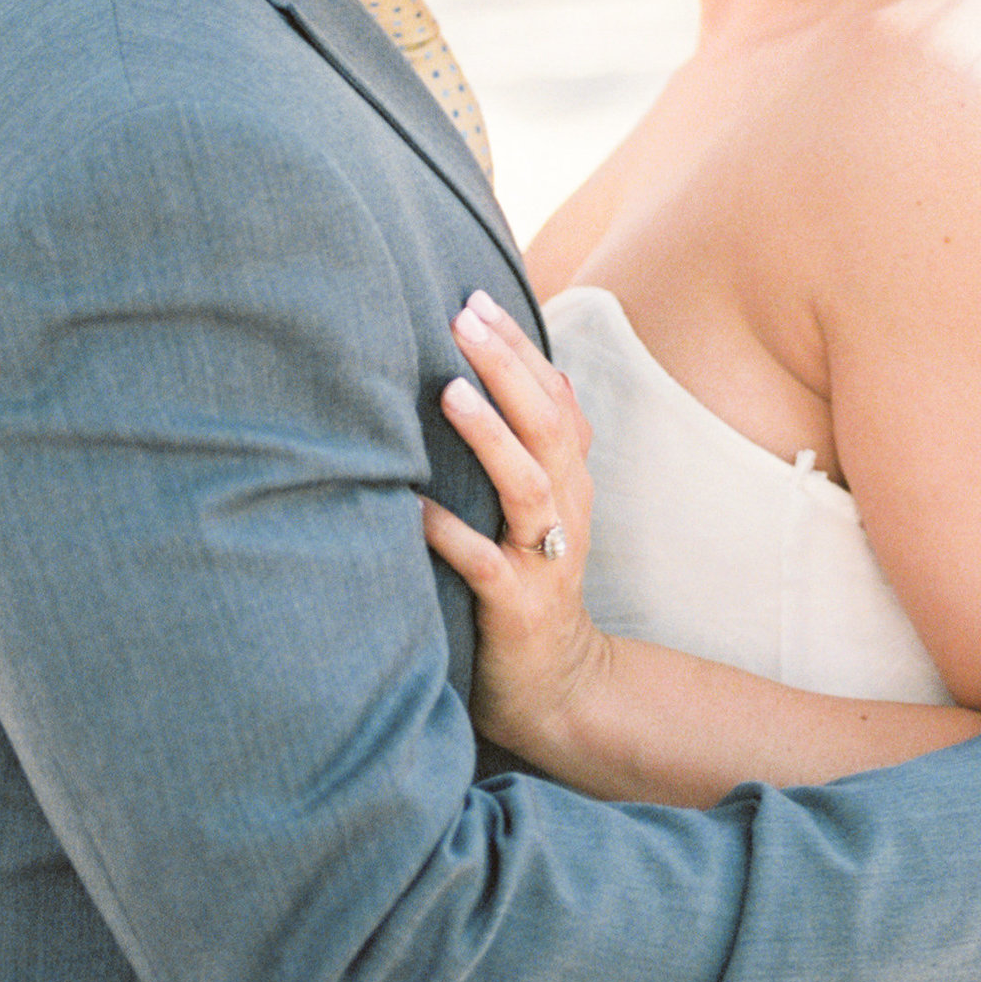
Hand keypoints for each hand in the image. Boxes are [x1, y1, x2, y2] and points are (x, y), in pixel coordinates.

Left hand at [419, 292, 615, 771]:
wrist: (558, 684)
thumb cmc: (535, 581)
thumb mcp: (549, 508)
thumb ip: (544, 443)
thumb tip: (544, 369)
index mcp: (568, 480)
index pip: (553, 397)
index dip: (520, 347)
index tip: (476, 297)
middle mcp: (563, 510)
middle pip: (546, 426)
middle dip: (507, 368)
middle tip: (462, 318)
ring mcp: (542, 559)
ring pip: (527, 486)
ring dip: (490, 437)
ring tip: (450, 390)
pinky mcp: (515, 607)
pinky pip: (483, 565)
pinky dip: (450, 534)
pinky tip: (412, 507)